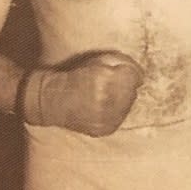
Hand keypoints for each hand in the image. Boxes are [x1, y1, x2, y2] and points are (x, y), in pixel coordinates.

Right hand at [23, 51, 143, 135]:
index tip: (118, 71)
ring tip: (106, 94)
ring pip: (128, 105)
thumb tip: (140, 75)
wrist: (50, 100)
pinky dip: (116, 112)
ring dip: (122, 98)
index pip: (134, 75)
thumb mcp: (96, 60)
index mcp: (103, 80)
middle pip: (132, 91)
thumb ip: (120, 62)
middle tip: (111, 82)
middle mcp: (105, 100)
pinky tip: (104, 106)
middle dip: (125, 85)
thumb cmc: (74, 75)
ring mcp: (105, 118)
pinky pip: (120, 118)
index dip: (128, 71)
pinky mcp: (104, 130)